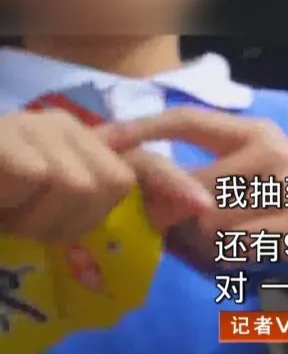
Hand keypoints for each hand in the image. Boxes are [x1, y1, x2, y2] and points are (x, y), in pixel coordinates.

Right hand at [0, 109, 213, 242]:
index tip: (202, 207)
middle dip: (75, 221)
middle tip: (30, 225)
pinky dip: (15, 205)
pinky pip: (38, 178)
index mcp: (79, 147)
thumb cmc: (1, 209)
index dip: (172, 185)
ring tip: (6, 213)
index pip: (142, 163)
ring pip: (77, 185)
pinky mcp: (5, 137)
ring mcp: (31, 128)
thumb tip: (181, 215)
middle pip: (111, 184)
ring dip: (39, 219)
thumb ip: (104, 214)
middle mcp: (62, 129)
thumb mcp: (49, 219)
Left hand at [104, 107, 287, 273]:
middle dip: (176, 216)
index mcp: (252, 131)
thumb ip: (187, 179)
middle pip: (191, 184)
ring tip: (223, 244)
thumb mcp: (231, 182)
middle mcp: (274, 150)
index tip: (102, 140)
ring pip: (208, 220)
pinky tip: (244, 255)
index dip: (141, 129)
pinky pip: (234, 244)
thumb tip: (131, 187)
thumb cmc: (266, 208)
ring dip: (205, 243)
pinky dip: (229, 257)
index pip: (188, 119)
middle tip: (183, 233)